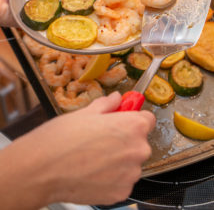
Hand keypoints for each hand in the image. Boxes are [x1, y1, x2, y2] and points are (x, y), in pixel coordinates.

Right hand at [0, 92, 154, 209]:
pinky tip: (93, 172)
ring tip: (94, 157)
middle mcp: (138, 150)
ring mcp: (130, 175)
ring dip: (119, 159)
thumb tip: (116, 98)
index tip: (125, 120)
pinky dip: (112, 177)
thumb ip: (108, 104)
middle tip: (102, 139)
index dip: (134, 118)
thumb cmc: (62, 137)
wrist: (41, 169)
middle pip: (139, 141)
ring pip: (131, 162)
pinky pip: (122, 180)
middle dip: (125, 139)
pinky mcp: (121, 193)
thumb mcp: (85, 112)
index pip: (148, 119)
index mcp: (132, 126)